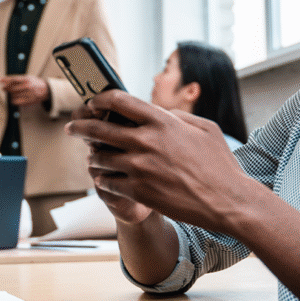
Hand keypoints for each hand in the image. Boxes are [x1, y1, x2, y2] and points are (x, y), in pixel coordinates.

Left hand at [0, 75, 49, 105]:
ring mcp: (28, 94)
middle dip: (5, 88)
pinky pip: (16, 102)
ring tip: (11, 92)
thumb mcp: (27, 77)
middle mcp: (27, 87)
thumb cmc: (34, 83)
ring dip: (10, 94)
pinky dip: (13, 100)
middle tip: (3, 88)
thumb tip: (3, 80)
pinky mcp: (28, 101)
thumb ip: (17, 79)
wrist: (45, 90)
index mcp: (27, 79)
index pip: (12, 79)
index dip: (4, 80)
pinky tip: (14, 98)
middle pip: (11, 88)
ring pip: (13, 95)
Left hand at [66, 90, 261, 234]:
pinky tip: (104, 178)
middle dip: (81, 127)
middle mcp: (147, 141)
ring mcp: (140, 167)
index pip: (119, 100)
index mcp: (162, 121)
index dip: (99, 99)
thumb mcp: (205, 128)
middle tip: (73, 128)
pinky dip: (103, 179)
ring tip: (92, 156)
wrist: (226, 201)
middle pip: (100, 128)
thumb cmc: (219, 164)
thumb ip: (177, 116)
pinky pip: (108, 182)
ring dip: (93, 156)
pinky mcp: (138, 191)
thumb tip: (158, 112)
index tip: (92, 103)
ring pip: (100, 157)